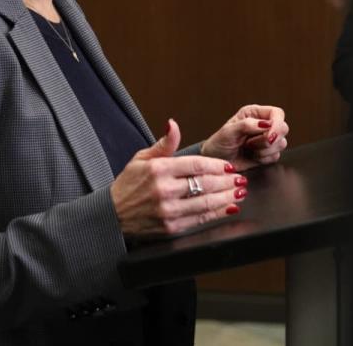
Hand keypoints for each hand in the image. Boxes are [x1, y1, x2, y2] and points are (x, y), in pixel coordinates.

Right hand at [110, 119, 247, 238]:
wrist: (112, 216)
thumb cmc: (127, 186)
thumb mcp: (141, 158)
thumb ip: (163, 144)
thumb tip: (173, 124)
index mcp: (158, 170)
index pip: (195, 165)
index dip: (216, 165)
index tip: (228, 166)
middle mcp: (164, 190)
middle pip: (204, 183)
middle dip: (227, 181)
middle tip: (240, 179)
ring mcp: (168, 210)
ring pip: (206, 202)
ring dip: (227, 197)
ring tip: (239, 192)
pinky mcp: (171, 227)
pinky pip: (200, 219)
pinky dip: (217, 213)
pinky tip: (228, 207)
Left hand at [201, 105, 289, 170]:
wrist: (216, 161)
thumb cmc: (219, 143)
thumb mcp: (228, 131)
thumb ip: (246, 125)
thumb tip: (266, 123)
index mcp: (255, 114)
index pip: (277, 113)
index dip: (277, 123)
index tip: (268, 134)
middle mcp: (263, 124)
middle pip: (283, 128)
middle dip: (269, 139)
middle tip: (251, 143)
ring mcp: (267, 139)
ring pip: (281, 144)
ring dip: (264, 150)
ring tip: (248, 148)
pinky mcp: (268, 153)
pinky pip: (275, 156)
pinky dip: (264, 158)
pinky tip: (252, 156)